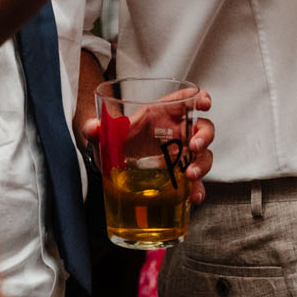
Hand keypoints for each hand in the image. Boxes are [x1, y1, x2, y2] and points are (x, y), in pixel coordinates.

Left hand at [79, 88, 216, 203]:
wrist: (111, 162)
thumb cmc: (115, 139)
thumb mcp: (105, 133)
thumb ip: (96, 128)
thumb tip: (92, 128)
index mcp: (162, 114)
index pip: (186, 100)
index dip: (199, 98)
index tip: (204, 103)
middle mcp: (176, 132)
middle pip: (202, 128)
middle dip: (204, 136)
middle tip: (194, 147)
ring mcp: (181, 154)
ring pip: (203, 154)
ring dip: (202, 164)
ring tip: (191, 176)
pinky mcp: (179, 174)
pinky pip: (195, 181)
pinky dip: (198, 189)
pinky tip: (194, 197)